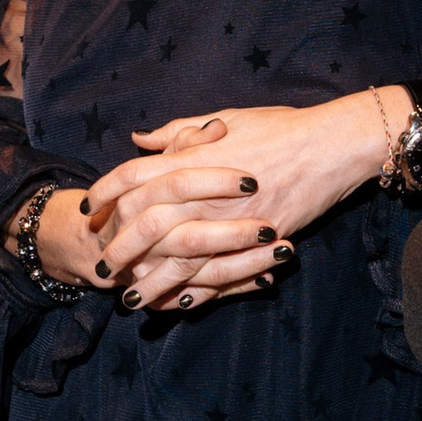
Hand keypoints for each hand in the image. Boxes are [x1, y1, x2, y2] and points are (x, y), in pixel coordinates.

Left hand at [74, 95, 394, 309]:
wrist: (330, 146)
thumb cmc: (279, 128)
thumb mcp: (225, 119)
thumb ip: (178, 131)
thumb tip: (141, 140)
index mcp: (193, 156)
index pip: (133, 176)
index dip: (105, 193)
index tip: (90, 209)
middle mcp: (205, 190)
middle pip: (146, 225)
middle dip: (120, 249)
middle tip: (103, 267)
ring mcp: (230, 219)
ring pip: (177, 259)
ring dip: (150, 283)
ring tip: (130, 300)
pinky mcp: (256, 242)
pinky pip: (219, 273)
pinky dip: (196, 290)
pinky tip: (179, 301)